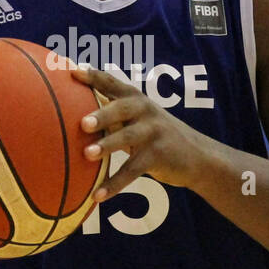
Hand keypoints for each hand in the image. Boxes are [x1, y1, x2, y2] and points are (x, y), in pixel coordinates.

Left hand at [70, 63, 211, 200]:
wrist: (197, 155)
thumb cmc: (154, 135)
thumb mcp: (138, 119)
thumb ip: (112, 114)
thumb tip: (71, 114)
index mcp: (135, 98)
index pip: (111, 83)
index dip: (92, 77)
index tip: (71, 72)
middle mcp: (145, 110)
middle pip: (121, 108)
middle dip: (102, 114)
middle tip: (83, 123)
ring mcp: (153, 132)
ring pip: (128, 138)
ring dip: (107, 146)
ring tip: (87, 155)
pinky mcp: (158, 155)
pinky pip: (133, 170)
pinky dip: (114, 184)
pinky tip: (98, 196)